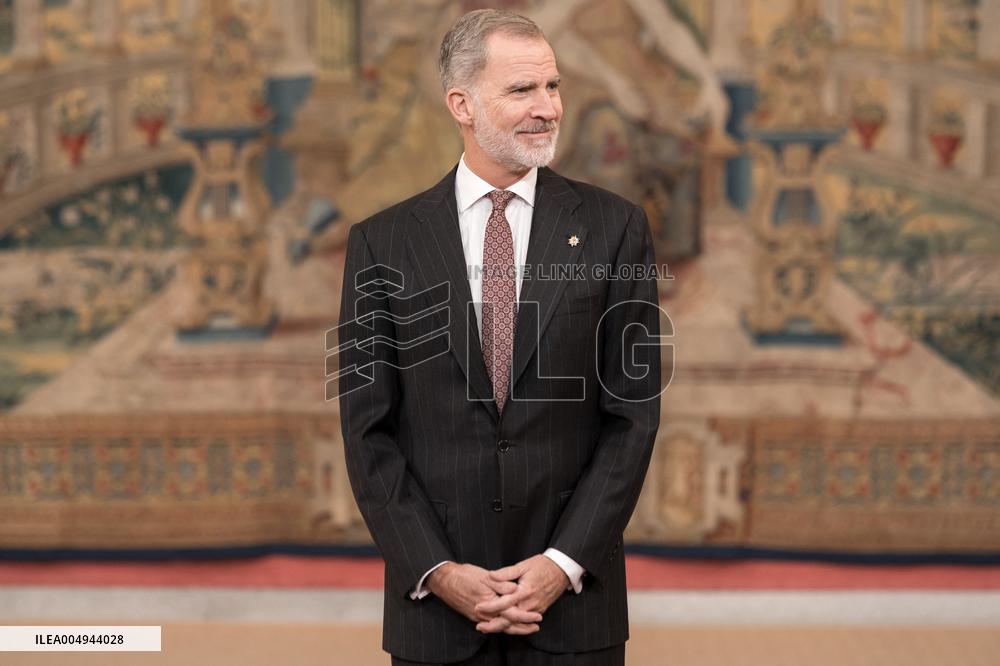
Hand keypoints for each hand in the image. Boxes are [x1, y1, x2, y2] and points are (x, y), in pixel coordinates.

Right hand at [426, 562, 542, 633]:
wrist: (445, 581)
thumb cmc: (464, 576)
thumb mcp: (484, 576)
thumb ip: (501, 583)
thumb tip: (516, 588)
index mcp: (489, 603)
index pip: (511, 613)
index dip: (525, 616)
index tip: (537, 616)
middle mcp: (484, 613)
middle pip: (507, 624)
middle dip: (522, 626)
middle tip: (536, 626)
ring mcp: (479, 617)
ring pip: (499, 627)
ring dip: (514, 628)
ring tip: (527, 629)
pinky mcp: (475, 616)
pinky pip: (491, 625)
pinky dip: (502, 627)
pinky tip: (508, 626)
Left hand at [474, 554, 568, 632]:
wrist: (562, 570)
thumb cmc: (542, 565)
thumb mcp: (523, 565)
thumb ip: (506, 573)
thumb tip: (490, 575)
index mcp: (525, 591)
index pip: (504, 602)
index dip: (490, 606)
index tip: (478, 607)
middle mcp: (531, 603)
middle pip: (510, 619)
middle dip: (493, 624)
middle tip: (479, 626)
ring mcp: (536, 609)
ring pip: (517, 623)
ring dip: (502, 627)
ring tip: (487, 628)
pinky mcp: (540, 611)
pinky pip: (524, 622)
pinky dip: (513, 625)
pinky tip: (502, 625)